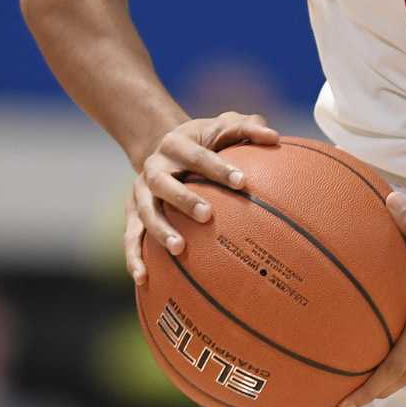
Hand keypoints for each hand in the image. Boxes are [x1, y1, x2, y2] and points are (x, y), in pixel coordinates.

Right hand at [125, 112, 278, 283]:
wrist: (165, 146)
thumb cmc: (205, 141)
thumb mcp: (223, 127)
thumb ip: (247, 129)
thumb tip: (274, 137)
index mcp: (175, 143)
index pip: (197, 156)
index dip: (218, 168)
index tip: (242, 182)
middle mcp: (153, 167)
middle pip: (163, 183)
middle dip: (184, 199)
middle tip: (207, 215)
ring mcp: (140, 192)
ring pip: (145, 212)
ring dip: (159, 230)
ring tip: (179, 249)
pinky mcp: (132, 213)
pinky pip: (131, 237)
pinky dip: (133, 257)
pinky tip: (144, 278)